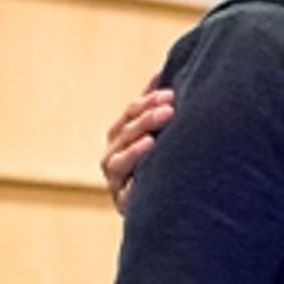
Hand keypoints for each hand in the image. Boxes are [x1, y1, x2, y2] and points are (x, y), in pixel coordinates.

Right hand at [101, 81, 174, 212]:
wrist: (168, 211)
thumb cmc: (164, 165)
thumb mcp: (161, 135)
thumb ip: (157, 107)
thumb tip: (164, 71)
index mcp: (121, 136)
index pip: (130, 113)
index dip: (147, 101)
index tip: (171, 93)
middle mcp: (113, 156)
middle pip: (125, 133)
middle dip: (146, 118)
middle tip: (170, 109)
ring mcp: (115, 180)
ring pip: (119, 160)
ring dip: (136, 145)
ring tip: (154, 135)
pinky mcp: (123, 203)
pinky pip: (125, 191)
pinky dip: (133, 178)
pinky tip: (146, 164)